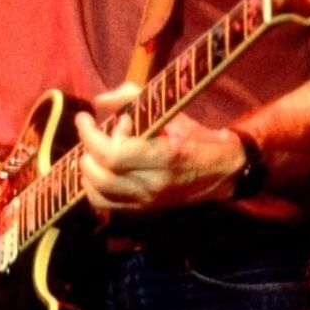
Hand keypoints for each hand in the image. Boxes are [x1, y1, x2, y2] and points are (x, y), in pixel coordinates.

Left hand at [74, 82, 244, 212]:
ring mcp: (148, 201)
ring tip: (90, 150)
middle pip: (102, 175)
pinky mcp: (144, 210)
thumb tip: (100, 101)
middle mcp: (153, 184)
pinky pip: (107, 205)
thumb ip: (133, 99)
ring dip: (86, 171)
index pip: (114, 154)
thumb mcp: (171, 111)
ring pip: (99, 195)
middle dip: (86, 149)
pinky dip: (93, 188)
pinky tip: (97, 171)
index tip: (90, 117)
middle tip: (86, 129)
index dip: (94, 135)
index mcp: (164, 156)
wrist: (224, 171)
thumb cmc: (197, 137)